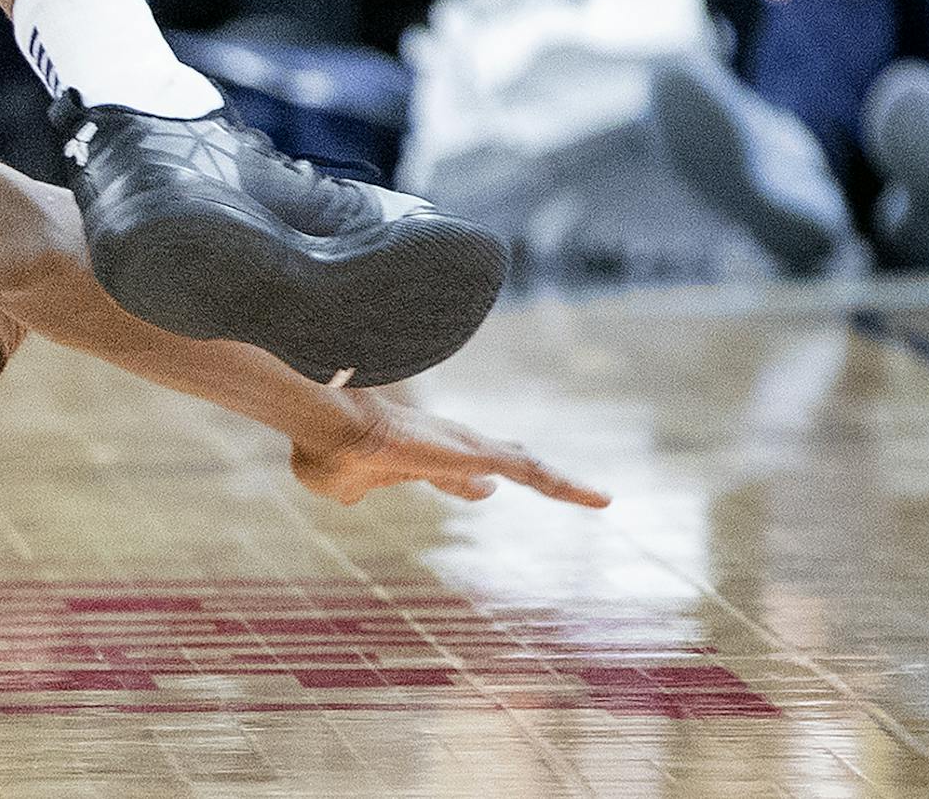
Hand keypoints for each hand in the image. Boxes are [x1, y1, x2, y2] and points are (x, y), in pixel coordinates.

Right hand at [290, 398, 609, 507]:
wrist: (335, 430)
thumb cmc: (327, 455)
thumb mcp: (335, 484)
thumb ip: (350, 488)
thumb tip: (352, 491)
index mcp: (411, 456)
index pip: (450, 470)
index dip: (468, 484)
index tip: (484, 492)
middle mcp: (446, 445)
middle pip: (495, 459)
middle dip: (519, 470)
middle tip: (557, 482)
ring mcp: (467, 447)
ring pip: (524, 464)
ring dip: (559, 481)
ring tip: (597, 495)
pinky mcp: (482, 454)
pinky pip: (536, 472)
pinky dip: (569, 486)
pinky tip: (601, 499)